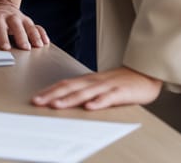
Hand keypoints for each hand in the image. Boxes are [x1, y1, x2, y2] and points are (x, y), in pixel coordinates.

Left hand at [0, 0, 48, 51]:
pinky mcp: (27, 21)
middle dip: (4, 37)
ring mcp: (15, 18)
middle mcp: (1, 18)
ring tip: (27, 47)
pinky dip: (40, 34)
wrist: (0, 5)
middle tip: (6, 48)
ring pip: (21, 25)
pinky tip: (42, 42)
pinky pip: (35, 26)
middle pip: (3, 26)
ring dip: (25, 36)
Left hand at [32, 67, 162, 109]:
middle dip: (51, 94)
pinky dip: (98, 102)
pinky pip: (109, 97)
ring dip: (69, 99)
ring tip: (56, 105)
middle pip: (70, 87)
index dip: (49, 90)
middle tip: (37, 102)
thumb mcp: (99, 85)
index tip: (35, 98)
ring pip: (85, 92)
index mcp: (88, 80)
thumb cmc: (121, 82)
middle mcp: (94, 81)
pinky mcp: (121, 92)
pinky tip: (89, 107)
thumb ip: (84, 91)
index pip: (64, 84)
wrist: (145, 74)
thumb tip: (64, 99)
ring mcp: (108, 86)